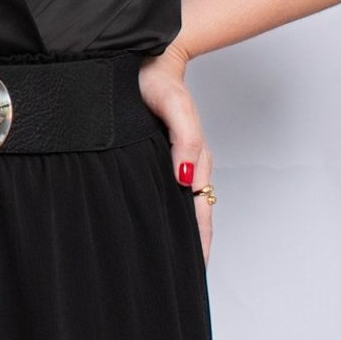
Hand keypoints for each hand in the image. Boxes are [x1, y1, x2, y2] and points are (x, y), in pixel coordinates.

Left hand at [137, 44, 213, 262]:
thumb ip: (185, 140)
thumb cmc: (159, 81)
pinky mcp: (147, 159)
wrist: (142, 58)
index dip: (199, 243)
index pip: (199, 213)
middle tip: (175, 282)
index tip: (196, 271)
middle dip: (186, 248)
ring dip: (170, 234)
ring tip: (160, 266)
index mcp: (192, 161)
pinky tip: (143, 229)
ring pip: (171, 208)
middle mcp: (181, 168)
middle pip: (189, 217)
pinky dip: (154, 214)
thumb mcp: (175, 107)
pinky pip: (153, 193)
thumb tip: (186, 180)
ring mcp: (165, 165)